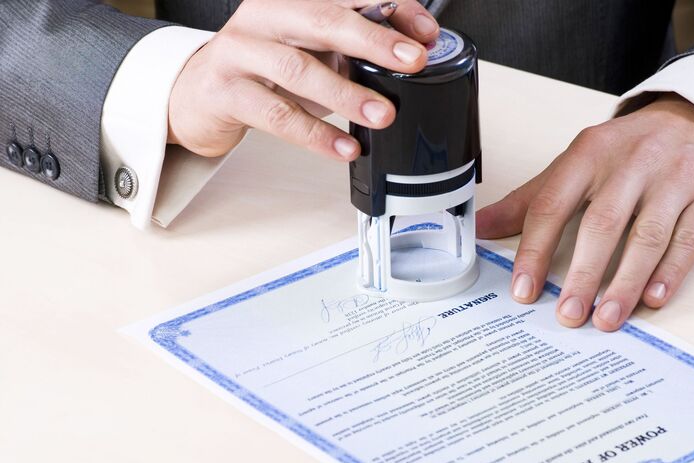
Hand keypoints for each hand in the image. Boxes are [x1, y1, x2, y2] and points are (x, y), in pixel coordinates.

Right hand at [167, 0, 438, 158]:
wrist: (196, 95)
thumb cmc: (261, 72)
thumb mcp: (309, 52)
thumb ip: (350, 50)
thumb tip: (408, 55)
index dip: (391, 8)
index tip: (426, 34)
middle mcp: (264, 15)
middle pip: (324, 19)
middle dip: (375, 40)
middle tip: (413, 62)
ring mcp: (239, 50)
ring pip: (299, 68)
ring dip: (346, 94)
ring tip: (382, 115)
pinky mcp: (225, 90)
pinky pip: (276, 114)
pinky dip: (315, 134)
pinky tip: (344, 147)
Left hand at [477, 94, 693, 330]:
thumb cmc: (625, 150)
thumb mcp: (575, 164)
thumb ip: (529, 200)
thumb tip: (480, 228)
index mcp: (587, 154)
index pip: (552, 205)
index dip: (534, 250)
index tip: (523, 290)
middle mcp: (630, 164)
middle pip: (602, 224)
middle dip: (582, 274)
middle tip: (567, 314)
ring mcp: (673, 180)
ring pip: (647, 237)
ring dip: (625, 283)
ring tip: (606, 319)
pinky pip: (688, 240)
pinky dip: (670, 273)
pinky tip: (652, 300)